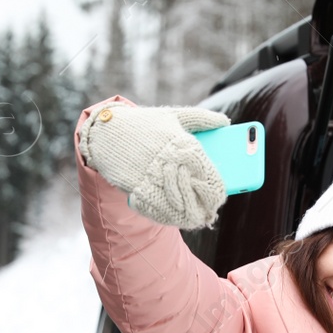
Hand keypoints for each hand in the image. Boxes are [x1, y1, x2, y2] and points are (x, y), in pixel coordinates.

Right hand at [78, 104, 229, 228]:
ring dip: (190, 213)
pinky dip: (170, 216)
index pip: (206, 170)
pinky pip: (158, 208)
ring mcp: (152, 178)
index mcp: (180, 144)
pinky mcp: (137, 189)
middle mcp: (168, 163)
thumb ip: (201, 118)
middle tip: (211, 208)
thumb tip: (225, 121)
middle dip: (205, 202)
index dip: (215, 186)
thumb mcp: (172, 115)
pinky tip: (178, 217)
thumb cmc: (143, 124)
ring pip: (178, 203)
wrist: (107, 134)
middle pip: (194, 190)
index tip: (219, 193)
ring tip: (199, 216)